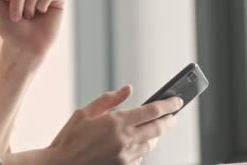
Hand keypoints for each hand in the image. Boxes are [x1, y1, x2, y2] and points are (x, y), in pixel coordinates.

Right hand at [48, 85, 182, 164]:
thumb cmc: (70, 138)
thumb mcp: (85, 112)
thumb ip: (109, 100)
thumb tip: (128, 89)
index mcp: (116, 123)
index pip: (152, 111)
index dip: (168, 105)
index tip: (177, 100)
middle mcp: (124, 140)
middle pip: (158, 128)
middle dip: (168, 120)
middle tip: (173, 115)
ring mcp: (125, 157)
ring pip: (151, 144)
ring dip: (156, 135)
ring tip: (155, 127)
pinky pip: (140, 156)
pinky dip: (142, 148)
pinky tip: (137, 143)